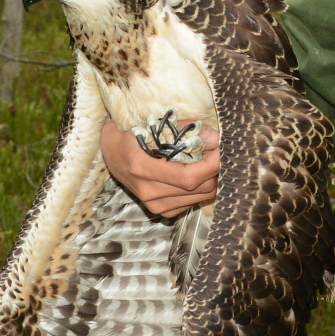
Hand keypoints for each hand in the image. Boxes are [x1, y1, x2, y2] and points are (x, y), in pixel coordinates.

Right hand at [100, 120, 219, 217]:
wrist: (112, 155)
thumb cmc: (133, 134)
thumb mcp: (155, 124)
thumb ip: (186, 130)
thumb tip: (216, 138)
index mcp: (142, 167)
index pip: (189, 176)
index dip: (212, 165)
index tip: (222, 149)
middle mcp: (148, 191)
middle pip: (199, 188)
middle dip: (215, 169)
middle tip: (217, 151)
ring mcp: (153, 204)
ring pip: (200, 196)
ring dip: (210, 178)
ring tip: (206, 160)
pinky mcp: (160, 211)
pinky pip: (192, 202)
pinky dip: (200, 188)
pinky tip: (193, 173)